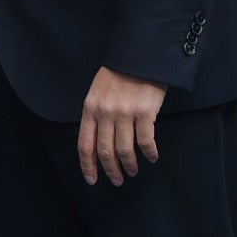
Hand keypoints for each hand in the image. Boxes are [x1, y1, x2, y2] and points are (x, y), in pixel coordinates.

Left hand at [78, 67, 166, 186]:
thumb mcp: (97, 92)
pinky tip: (151, 157)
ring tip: (133, 171)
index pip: (85, 145)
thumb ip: (95, 115)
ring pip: (125, 150)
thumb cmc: (119, 75)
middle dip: (111, 170)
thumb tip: (97, 144)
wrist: (140, 56)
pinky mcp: (145, 112)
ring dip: (130, 165)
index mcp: (90, 108)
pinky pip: (146, 141)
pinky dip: (149, 153)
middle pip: (105, 151)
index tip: (92, 179)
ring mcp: (125, 113)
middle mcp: (105, 113)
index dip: (88, 166)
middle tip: (117, 180)